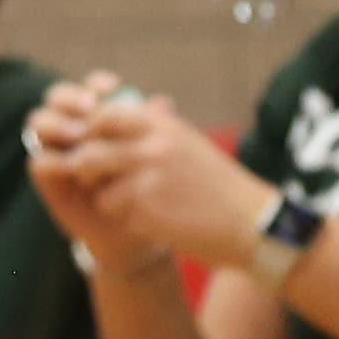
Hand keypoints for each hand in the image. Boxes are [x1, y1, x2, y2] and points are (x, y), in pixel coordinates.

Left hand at [25, 75, 274, 269]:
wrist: (251, 223)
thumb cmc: (216, 184)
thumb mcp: (185, 143)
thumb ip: (150, 129)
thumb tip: (104, 116)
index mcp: (162, 125)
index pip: (103, 115)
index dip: (90, 133)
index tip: (95, 148)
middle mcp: (153, 145)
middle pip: (89, 151)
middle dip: (86, 170)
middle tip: (97, 182)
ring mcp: (149, 177)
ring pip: (97, 186)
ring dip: (106, 198)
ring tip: (131, 204)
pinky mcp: (148, 208)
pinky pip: (114, 211)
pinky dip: (126, 218)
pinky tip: (152, 220)